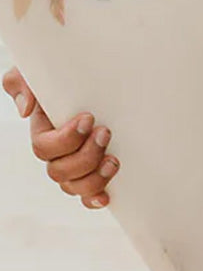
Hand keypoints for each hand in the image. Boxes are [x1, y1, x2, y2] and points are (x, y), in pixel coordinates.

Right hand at [2, 65, 118, 209]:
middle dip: (85, 156)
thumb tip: (26, 109)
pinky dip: (94, 198)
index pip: (43, 147)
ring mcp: (75, 166)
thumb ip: (21, 82)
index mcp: (44, 131)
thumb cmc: (66, 75)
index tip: (89, 118)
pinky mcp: (94, 174)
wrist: (99, 82)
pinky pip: (87, 197)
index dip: (66, 139)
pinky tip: (106, 196)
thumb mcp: (39, 72)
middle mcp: (57, 154)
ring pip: (74, 186)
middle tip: (105, 133)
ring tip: (114, 159)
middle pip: (60, 171)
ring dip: (94, 177)